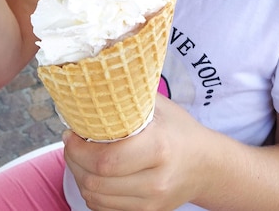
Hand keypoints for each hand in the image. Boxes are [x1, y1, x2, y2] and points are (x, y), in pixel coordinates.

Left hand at [63, 94, 206, 210]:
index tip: (71, 133)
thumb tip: (98, 81)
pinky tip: (93, 174)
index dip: (79, 149)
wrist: (207, 166)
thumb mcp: (161, 108)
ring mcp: (151, 202)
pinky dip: (92, 192)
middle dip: (74, 161)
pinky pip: (105, 209)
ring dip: (79, 177)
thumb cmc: (180, 131)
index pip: (106, 159)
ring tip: (79, 157)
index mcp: (159, 148)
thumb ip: (131, 97)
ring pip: (96, 198)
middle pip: (96, 181)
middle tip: (71, 142)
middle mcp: (156, 180)